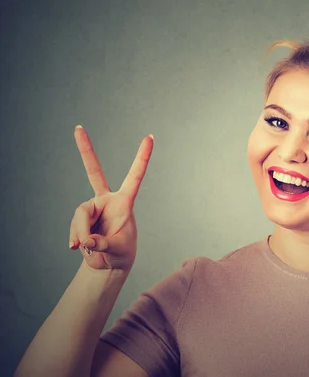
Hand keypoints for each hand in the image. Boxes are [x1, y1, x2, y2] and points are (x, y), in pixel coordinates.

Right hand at [68, 125, 153, 271]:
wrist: (108, 264)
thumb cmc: (121, 254)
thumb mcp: (117, 250)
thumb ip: (103, 245)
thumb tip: (86, 240)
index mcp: (125, 202)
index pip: (134, 176)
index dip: (142, 157)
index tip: (150, 137)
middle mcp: (107, 200)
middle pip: (93, 172)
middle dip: (85, 150)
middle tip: (77, 128)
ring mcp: (93, 208)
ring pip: (80, 213)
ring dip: (80, 232)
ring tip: (85, 247)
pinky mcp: (82, 218)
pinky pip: (74, 225)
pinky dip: (75, 238)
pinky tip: (78, 248)